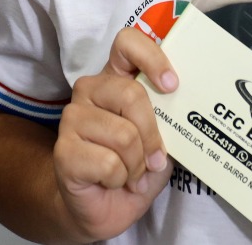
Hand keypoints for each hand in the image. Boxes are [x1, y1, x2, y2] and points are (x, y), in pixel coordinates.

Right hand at [52, 27, 176, 241]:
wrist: (102, 208)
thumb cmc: (134, 168)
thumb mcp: (160, 141)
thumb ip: (169, 120)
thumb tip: (188, 110)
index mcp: (115, 79)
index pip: (126, 44)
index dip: (151, 58)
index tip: (171, 85)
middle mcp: (90, 90)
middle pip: (131, 94)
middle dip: (152, 136)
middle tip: (154, 160)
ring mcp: (72, 118)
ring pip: (123, 135)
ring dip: (137, 165)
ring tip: (131, 174)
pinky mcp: (63, 151)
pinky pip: (109, 163)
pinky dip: (121, 180)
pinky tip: (112, 182)